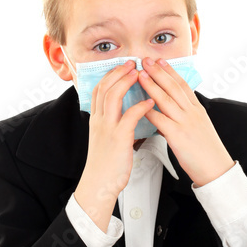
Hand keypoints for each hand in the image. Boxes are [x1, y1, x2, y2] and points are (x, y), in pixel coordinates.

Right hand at [74, 60, 154, 230]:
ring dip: (127, 81)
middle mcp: (99, 121)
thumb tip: (123, 115)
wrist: (99, 184)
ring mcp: (107, 128)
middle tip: (132, 62)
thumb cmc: (107, 165)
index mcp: (97, 120)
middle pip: (105, 87)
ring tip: (140, 73)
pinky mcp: (118, 139)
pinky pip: (129, 116)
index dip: (111, 75)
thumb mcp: (105, 139)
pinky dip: (140, 106)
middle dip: (118, 72)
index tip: (122, 66)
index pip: (99, 89)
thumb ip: (112, 124)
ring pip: (113, 96)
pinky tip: (149, 101)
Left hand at [139, 58, 234, 186]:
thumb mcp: (200, 127)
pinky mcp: (178, 136)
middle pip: (173, 87)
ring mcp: (185, 123)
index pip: (183, 85)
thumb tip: (172, 110)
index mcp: (198, 110)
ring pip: (166, 99)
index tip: (160, 61)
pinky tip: (140, 104)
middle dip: (158, 72)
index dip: (170, 72)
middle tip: (146, 61)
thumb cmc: (207, 152)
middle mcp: (192, 113)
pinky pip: (161, 120)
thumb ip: (187, 116)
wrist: (216, 169)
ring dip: (151, 85)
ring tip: (140, 75)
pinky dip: (149, 111)